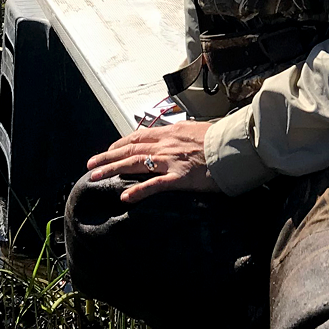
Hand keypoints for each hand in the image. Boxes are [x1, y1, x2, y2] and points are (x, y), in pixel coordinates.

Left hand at [85, 118, 219, 201]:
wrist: (237, 145)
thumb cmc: (221, 139)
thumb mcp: (197, 130)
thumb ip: (181, 135)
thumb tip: (173, 138)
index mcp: (170, 132)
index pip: (138, 136)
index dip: (119, 143)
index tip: (109, 150)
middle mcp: (166, 144)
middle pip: (129, 149)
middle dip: (107, 156)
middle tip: (90, 164)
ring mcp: (172, 160)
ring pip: (135, 163)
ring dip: (112, 169)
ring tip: (95, 176)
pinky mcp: (181, 177)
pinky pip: (155, 185)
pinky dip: (139, 191)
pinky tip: (125, 198)